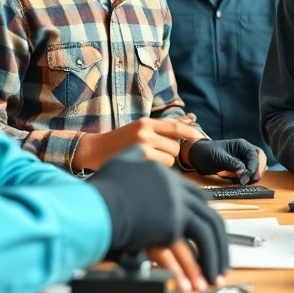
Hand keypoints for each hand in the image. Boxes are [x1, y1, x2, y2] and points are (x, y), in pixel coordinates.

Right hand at [72, 118, 202, 171]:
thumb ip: (160, 129)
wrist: (94, 150)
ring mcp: (142, 147)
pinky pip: (160, 169)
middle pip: (174, 147)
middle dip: (168, 154)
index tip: (200, 138)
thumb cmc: (118, 142)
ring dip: (162, 164)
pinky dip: (156, 172)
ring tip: (145, 163)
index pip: (174, 126)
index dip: (190, 132)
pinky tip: (143, 170)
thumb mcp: (138, 129)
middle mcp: (145, 132)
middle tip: (152, 156)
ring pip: (169, 160)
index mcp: (146, 123)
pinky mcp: (139, 161)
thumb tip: (189, 120)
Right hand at [87, 149, 231, 285]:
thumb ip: (133, 157)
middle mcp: (176, 187)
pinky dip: (199, 265)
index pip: (196, 197)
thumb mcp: (119, 163)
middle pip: (208, 214)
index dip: (204, 217)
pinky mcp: (171, 223)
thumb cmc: (100, 190)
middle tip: (218, 262)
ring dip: (212, 257)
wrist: (93, 204)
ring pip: (207, 231)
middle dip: (217, 241)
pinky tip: (196, 280)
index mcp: (166, 175)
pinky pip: (193, 246)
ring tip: (212, 278)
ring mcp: (176, 204)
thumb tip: (140, 151)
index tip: (208, 235)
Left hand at [186, 139, 264, 183]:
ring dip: (253, 175)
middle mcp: (244, 151)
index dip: (253, 166)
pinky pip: (248, 173)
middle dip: (258, 170)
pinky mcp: (239, 168)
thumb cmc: (206, 152)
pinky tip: (240, 181)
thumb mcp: (218, 157)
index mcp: (241, 145)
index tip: (248, 176)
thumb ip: (232, 163)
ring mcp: (242, 160)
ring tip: (246, 182)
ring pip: (255, 167)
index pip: (254, 155)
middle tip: (253, 180)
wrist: (196, 157)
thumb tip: (243, 172)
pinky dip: (247, 178)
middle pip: (259, 160)